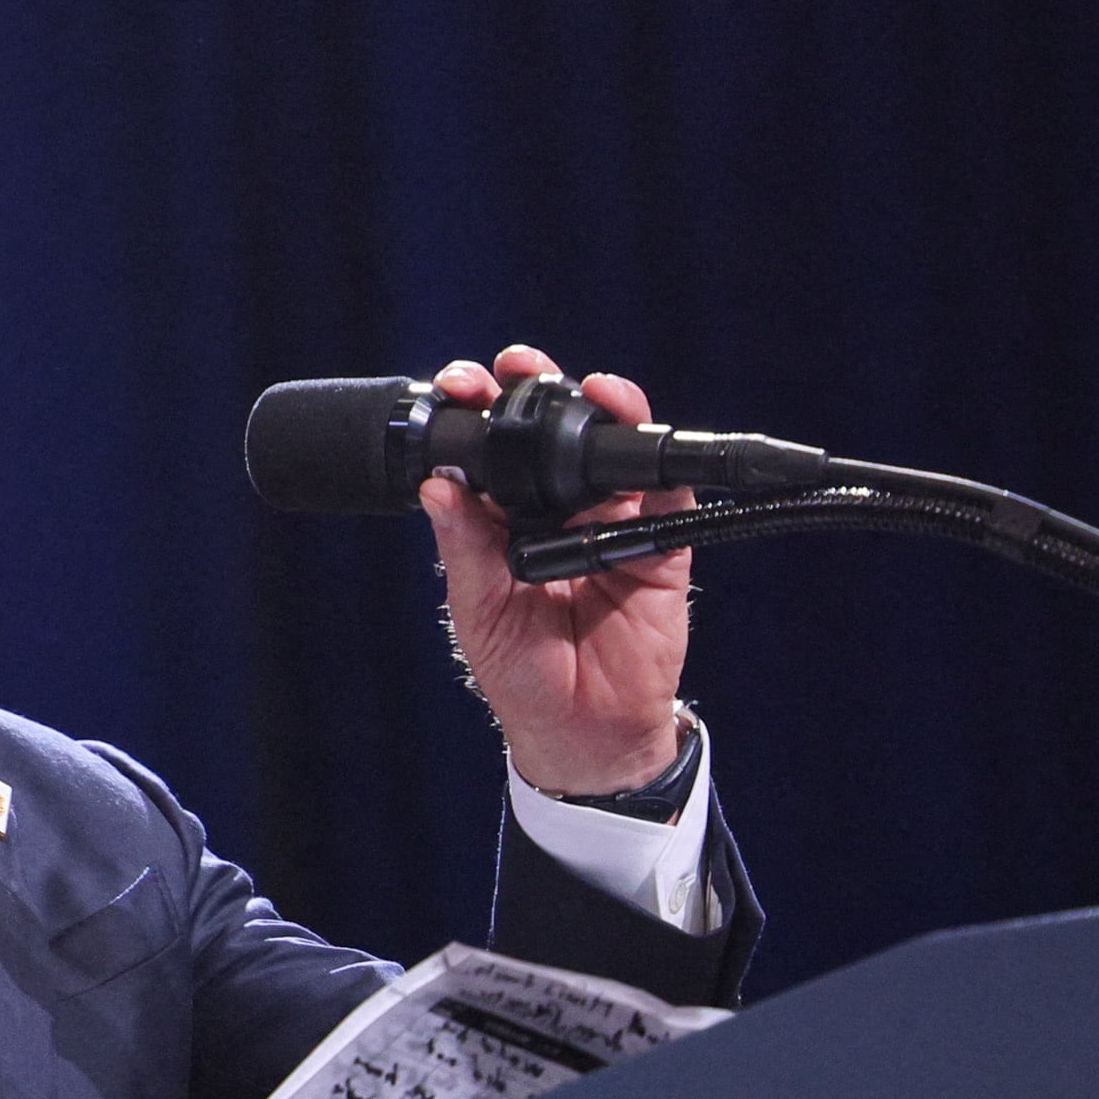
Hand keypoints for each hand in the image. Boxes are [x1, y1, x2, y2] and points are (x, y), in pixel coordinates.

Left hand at [417, 344, 689, 796]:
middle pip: (547, 431)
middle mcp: (554, 509)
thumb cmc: (522, 673)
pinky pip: (663, 486)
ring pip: (606, 444)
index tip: (458, 386)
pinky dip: (651, 453)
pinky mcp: (657, 539)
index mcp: (501, 519)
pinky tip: (629, 425)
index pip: (489, 451)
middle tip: (513, 368)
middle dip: (532, 388)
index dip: (476, 411)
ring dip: (598, 403)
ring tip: (584, 386)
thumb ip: (463, 546)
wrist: (581, 730)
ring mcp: (608, 519)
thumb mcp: (478, 609)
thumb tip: (436, 484)